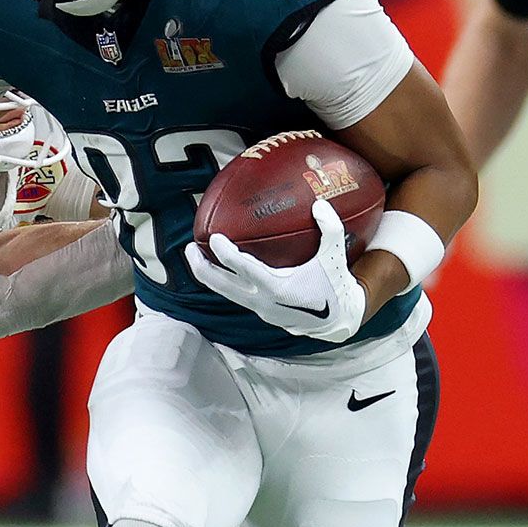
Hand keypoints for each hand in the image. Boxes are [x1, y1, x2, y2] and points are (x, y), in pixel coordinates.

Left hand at [185, 198, 366, 342]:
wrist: (338, 321)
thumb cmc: (335, 286)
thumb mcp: (335, 257)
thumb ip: (330, 229)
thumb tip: (319, 205)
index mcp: (277, 288)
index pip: (243, 270)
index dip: (226, 254)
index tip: (215, 237)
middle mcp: (263, 301)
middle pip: (221, 286)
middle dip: (201, 267)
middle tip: (189, 248)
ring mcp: (259, 309)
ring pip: (225, 292)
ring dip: (208, 275)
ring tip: (196, 256)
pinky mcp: (260, 311)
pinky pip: (235, 294)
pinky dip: (224, 280)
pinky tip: (219, 266)